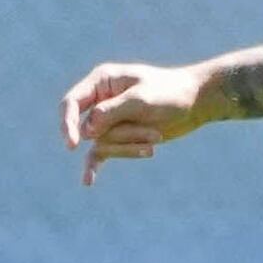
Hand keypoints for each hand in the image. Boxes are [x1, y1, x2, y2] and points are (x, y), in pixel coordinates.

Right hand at [61, 59, 210, 183]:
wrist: (195, 103)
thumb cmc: (170, 93)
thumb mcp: (143, 100)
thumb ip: (113, 112)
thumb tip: (86, 129)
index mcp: (102, 81)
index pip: (72, 103)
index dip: (67, 123)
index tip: (73, 144)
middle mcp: (100, 100)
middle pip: (90, 129)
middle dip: (122, 136)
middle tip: (154, 135)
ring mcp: (108, 119)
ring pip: (102, 143)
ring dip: (130, 145)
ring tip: (157, 137)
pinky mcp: (117, 136)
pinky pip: (101, 153)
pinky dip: (96, 165)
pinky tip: (88, 181)